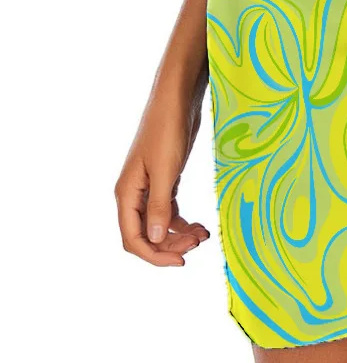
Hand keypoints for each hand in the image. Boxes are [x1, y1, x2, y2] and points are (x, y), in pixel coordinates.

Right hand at [115, 86, 209, 265]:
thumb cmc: (168, 131)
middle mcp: (134, 194)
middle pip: (145, 235)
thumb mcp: (166, 171)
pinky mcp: (165, 181)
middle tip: (199, 244)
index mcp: (127, 194)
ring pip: (159, 225)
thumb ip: (159, 206)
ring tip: (204, 235)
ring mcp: (149, 188)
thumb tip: (155, 240)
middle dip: (170, 246)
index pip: (132, 238)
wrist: (177, 101)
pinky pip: (168, 211)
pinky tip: (200, 225)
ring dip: (179, 235)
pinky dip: (182, 222)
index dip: (155, 255)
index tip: (182, 261)